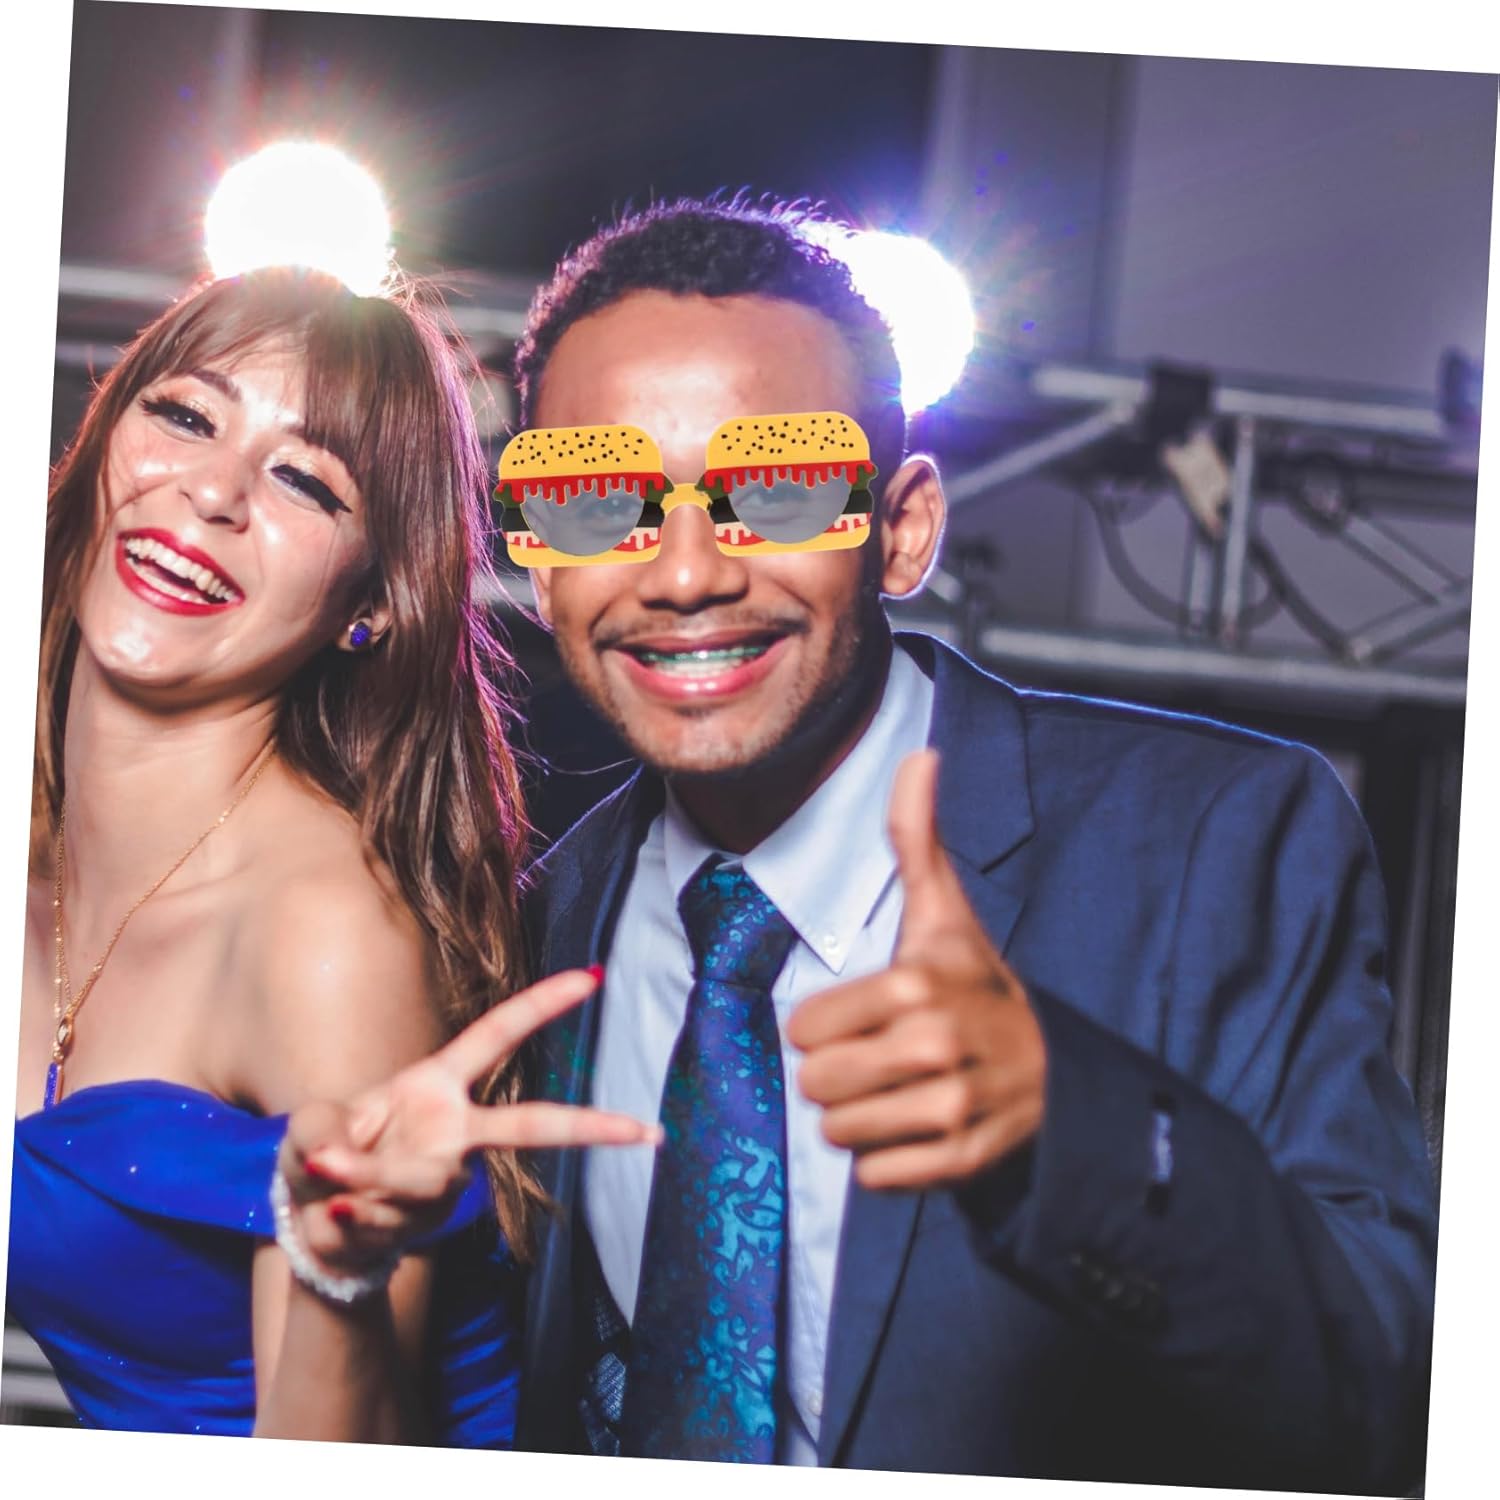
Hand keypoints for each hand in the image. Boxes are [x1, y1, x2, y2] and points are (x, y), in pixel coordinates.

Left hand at [277, 967, 659, 1272]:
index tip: (591, 978)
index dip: (542, 1004)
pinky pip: (395, 1213)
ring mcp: (450, 1176)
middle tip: (648, 1131)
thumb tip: (335, 1161)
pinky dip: (357, 1215)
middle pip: (532, 1125)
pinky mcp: (431, 1216)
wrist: (316, 1226)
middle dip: (591, 1127)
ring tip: (331, 1185)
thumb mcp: (310, 1129)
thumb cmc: (324, 1153)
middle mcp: (455, 1127)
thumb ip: (323, 1134)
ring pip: (425, 1180)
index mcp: (436, 1083)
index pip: (496, 1035)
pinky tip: (340, 1217)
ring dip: (367, 1184)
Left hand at [787, 749, 1045, 1190]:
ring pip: (838, 1135)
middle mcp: (933, 1048)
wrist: (1051, 1068)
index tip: (863, 1018)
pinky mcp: (961, 1162)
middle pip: (815, 1085)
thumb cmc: (975, 984)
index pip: (803, 1030)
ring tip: (896, 1092)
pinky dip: (886, 1161)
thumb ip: (917, 837)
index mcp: (914, 985)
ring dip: (857, 1119)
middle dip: (835, 1076)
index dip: (823, 1027)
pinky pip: (874, 1176)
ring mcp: (951, 1110)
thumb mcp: (945, 913)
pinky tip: (917, 1129)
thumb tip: (920, 755)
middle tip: (877, 1060)